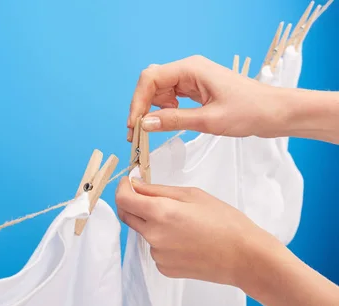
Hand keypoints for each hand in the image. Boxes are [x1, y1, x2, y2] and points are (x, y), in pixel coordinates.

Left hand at [115, 177, 283, 287]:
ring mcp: (157, 254)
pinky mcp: (164, 268)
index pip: (123, 198)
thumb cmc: (224, 221)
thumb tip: (135, 184)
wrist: (245, 257)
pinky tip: (186, 241)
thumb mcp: (192, 195)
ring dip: (152, 224)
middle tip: (152, 197)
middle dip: (133, 203)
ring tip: (182, 224)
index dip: (123, 187)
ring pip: (143, 233)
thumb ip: (158, 190)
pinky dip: (163, 242)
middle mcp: (153, 235)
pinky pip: (155, 249)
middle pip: (127, 216)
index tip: (130, 181)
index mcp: (159, 213)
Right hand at [126, 55, 285, 139]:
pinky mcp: (196, 90)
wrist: (275, 112)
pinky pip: (170, 97)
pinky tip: (166, 123)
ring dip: (150, 110)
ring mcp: (192, 79)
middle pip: (151, 83)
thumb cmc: (250, 111)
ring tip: (149, 131)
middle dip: (140, 106)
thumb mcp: (209, 120)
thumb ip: (174, 121)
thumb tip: (145, 124)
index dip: (138, 101)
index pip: (151, 78)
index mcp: (191, 69)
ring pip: (158, 91)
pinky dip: (163, 111)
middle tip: (136, 132)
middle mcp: (189, 70)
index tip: (135, 125)